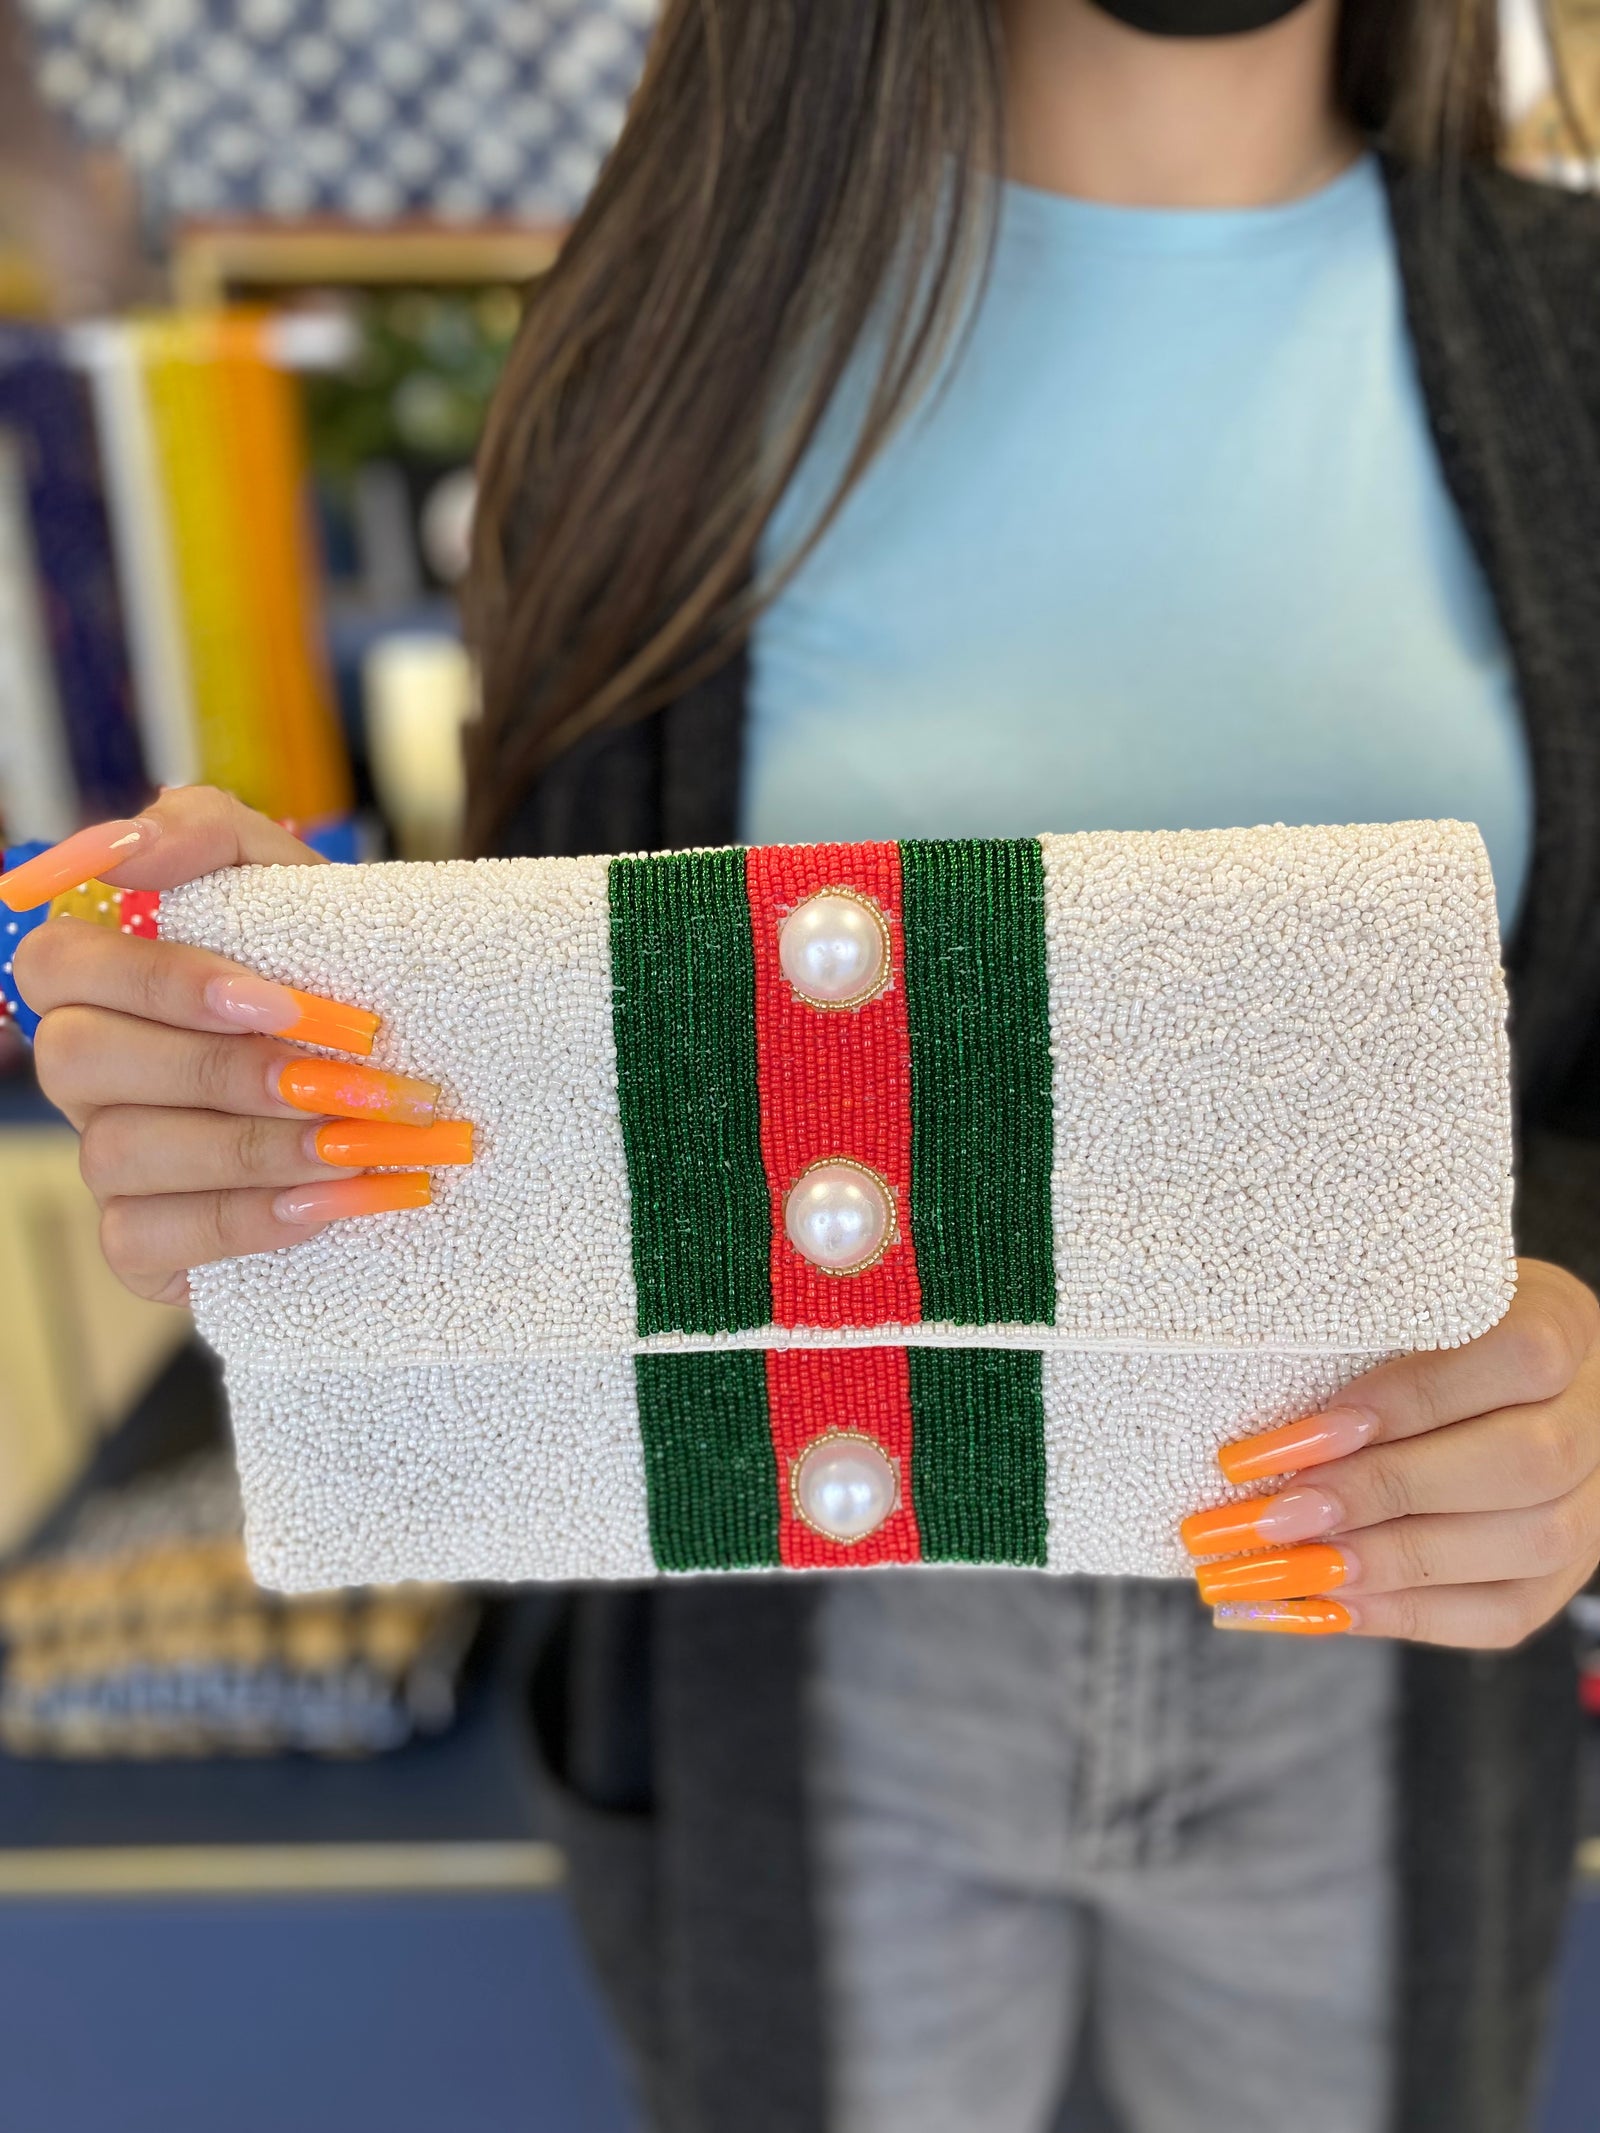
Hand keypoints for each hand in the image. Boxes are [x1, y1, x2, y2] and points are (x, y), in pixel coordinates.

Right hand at [6, 788, 471, 1307]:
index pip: (58, 962)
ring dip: (259, 1146)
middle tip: (352, 1077)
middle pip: (76, 1059)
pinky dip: (251, 1219)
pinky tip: (336, 1198)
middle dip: (224, 1069)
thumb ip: (208, 832)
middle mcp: (89, 1068)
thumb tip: (124, 846)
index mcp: (108, 977)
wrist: (424, 1088)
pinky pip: (147, 1240)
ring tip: (372, 1142)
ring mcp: (107, 1157)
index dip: (161, 982)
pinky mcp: (140, 1243)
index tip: (281, 1000)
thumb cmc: (341, 976)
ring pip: (118, 1152)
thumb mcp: (296, 887)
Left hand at [1183, 1259, 1599, 1647]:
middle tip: (1268, 1512)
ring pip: (1523, 1545)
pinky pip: (1501, 1612)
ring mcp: (1590, 1503)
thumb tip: (1255, 1434)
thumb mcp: (1396, 1311)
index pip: (1512, 1357)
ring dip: (1385, 1561)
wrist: (1490, 1386)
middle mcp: (1594, 1416)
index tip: (1298, 1433)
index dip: (1405, 1399)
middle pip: (1519, 1463)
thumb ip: (1350, 1347)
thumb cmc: (1420, 1336)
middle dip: (1380, 1492)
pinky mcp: (1561, 1575)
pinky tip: (1315, 1604)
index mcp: (1559, 1324)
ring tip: (1279, 1566)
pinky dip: (1400, 1613)